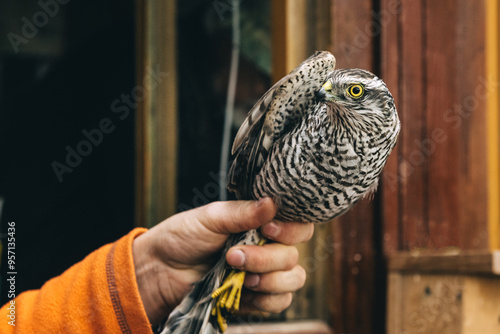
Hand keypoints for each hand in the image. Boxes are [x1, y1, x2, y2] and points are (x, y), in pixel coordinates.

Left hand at [132, 198, 313, 324]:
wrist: (161, 272)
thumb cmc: (182, 237)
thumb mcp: (210, 218)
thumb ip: (242, 212)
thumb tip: (272, 202)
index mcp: (260, 224)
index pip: (297, 226)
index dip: (290, 230)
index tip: (267, 230)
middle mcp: (267, 247)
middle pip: (293, 255)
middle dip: (266, 258)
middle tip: (233, 256)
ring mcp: (263, 273)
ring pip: (293, 280)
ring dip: (269, 280)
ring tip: (240, 275)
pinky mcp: (256, 297)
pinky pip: (280, 302)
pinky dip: (266, 299)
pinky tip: (245, 290)